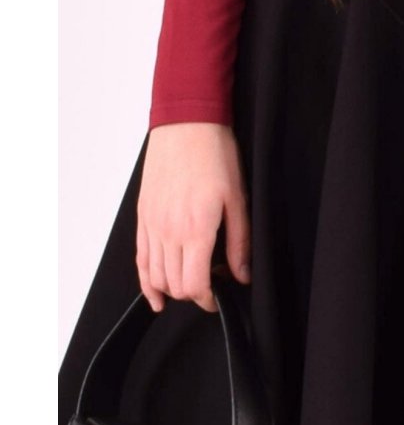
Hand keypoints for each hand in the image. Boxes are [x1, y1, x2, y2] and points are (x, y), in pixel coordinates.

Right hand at [136, 122, 250, 313]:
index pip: (195, 285)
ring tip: (192, 281)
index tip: (221, 297)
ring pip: (155, 276)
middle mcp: (169, 232)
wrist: (187, 125)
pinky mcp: (143, 217)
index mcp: (196, 230)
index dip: (209, 300)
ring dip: (172, 288)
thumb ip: (239, 242)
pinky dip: (147, 280)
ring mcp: (152, 226)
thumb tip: (242, 274)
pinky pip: (140, 259)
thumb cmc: (214, 154)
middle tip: (213, 283)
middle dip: (194, 294)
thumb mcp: (238, 198)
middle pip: (175, 286)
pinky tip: (156, 293)